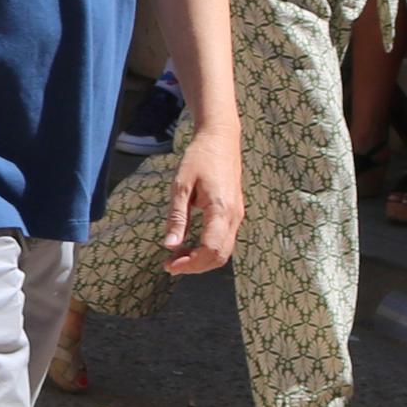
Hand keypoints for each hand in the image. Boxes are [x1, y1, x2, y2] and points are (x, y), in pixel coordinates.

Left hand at [162, 119, 243, 273]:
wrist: (220, 139)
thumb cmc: (199, 158)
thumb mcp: (181, 186)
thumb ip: (177, 217)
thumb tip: (169, 246)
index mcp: (221, 209)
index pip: (211, 249)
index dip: (190, 263)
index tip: (169, 265)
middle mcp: (234, 216)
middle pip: (219, 256)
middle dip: (195, 266)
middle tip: (170, 265)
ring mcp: (237, 216)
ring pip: (224, 251)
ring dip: (201, 260)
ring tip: (176, 257)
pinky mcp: (235, 214)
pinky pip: (224, 241)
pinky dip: (207, 250)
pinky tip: (188, 246)